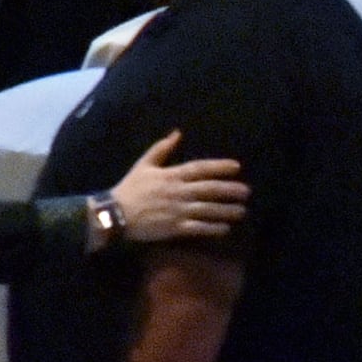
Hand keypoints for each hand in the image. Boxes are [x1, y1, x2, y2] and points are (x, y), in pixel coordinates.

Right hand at [108, 130, 247, 243]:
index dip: (220, 167)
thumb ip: (161, 148)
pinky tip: (225, 229)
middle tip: (247, 191)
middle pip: (210, 189)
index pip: (200, 168)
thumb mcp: (144, 164)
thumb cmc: (130, 188)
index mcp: (171, 175)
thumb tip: (177, 132)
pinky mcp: (174, 228)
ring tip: (241, 211)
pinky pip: (198, 228)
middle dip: (230, 190)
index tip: (237, 167)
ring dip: (226, 210)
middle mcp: (178, 192)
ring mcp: (178, 211)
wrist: (114, 214)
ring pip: (208, 209)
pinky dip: (212, 228)